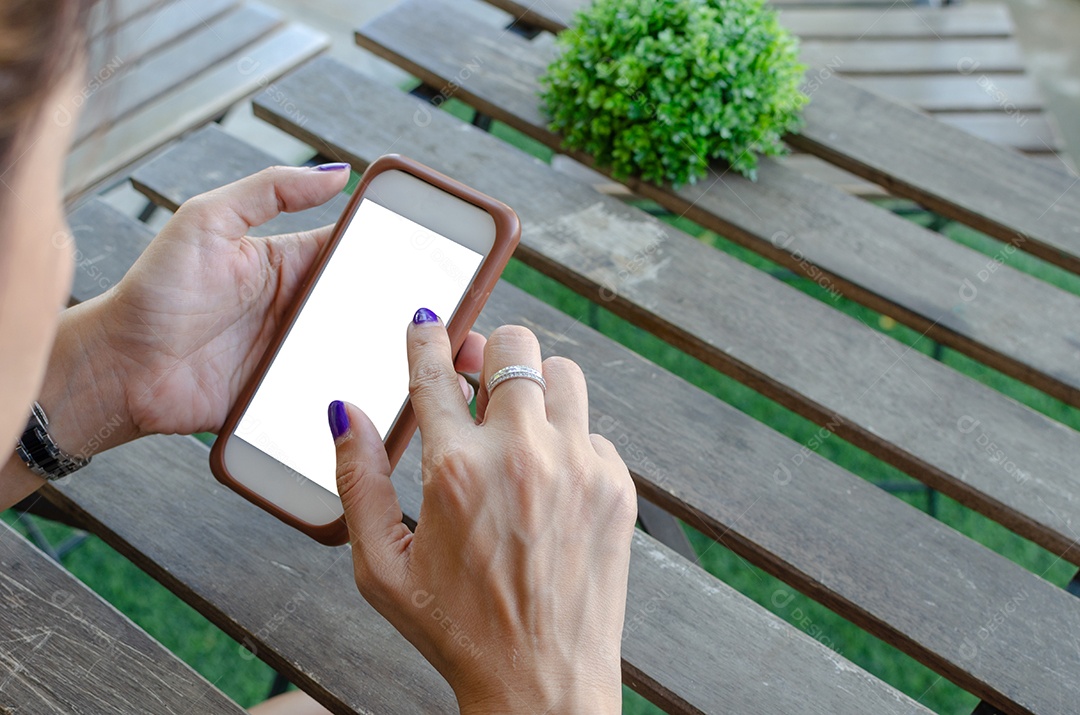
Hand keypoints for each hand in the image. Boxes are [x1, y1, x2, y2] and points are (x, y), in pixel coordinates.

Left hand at [84, 165, 483, 439]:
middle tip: (460, 325)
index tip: (448, 260)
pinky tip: (399, 404)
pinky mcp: (291, 396)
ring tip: (446, 368)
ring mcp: (300, 355)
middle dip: (416, 316)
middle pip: (374, 308)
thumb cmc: (155, 292)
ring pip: (365, 354)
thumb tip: (337, 171)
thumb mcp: (208, 221)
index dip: (404, 253)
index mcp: (293, 263)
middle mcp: (304, 309)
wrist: (121, 369)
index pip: (361, 252)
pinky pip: (338, 395)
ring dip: (401, 361)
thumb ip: (270, 192)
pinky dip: (368, 399)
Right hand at [330, 313, 636, 712]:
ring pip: (562, 373)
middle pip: (514, 346)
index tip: (426, 319)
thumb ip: (357, 480)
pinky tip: (548, 478)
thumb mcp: (379, 566)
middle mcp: (521, 454)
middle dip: (489, 350)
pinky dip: (568, 439)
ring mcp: (577, 466)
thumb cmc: (455, 628)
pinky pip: (592, 430)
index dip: (426, 335)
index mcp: (455, 470)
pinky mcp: (615, 485)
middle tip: (474, 371)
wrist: (543, 682)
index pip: (434, 370)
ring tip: (516, 418)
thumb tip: (345, 412)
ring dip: (535, 385)